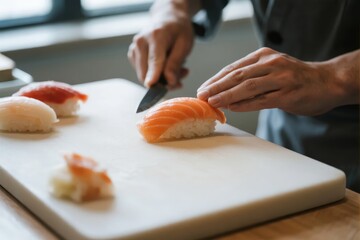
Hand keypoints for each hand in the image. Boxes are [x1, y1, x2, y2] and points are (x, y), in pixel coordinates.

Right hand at [127, 1, 195, 87]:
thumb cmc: (178, 31)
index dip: (153, 74)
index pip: (154, 59)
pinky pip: (142, 73)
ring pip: (144, 75)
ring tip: (177, 70)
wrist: (168, 19)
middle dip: (164, 81)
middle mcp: (141, 41)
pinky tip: (166, 68)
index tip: (151, 85)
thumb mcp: (184, 45)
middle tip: (182, 77)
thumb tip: (169, 82)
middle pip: (147, 71)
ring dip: (161, 79)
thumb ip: (175, 63)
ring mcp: (134, 48)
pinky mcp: (132, 55)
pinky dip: (155, 75)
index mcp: (156, 36)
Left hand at [197, 47, 355, 115]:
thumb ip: (251, 79)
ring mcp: (281, 78)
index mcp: (264, 56)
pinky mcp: (288, 93)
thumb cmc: (295, 78)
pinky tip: (232, 108)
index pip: (234, 68)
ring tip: (212, 102)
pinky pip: (262, 100)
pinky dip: (245, 104)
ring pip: (247, 87)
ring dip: (227, 95)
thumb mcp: (272, 70)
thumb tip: (225, 95)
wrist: (328, 81)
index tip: (203, 88)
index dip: (216, 79)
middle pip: (237, 75)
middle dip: (216, 86)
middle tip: (201, 96)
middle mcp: (271, 64)